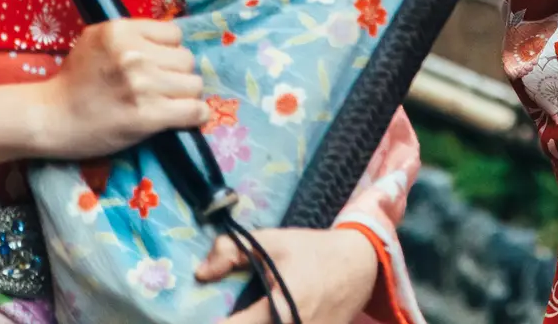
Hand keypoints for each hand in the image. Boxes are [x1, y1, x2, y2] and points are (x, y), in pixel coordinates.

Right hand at [36, 19, 208, 159]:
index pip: (174, 34)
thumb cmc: (74, 81)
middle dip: (177, 73)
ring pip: (194, 84)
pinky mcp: (148, 116)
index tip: (157, 64)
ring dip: (185, 95)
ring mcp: (143, 85)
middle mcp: (134, 54)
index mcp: (121, 31)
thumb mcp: (96, 40)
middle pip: (186, 59)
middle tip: (161, 86)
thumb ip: (130, 35)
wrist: (51, 118)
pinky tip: (184, 117)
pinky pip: (194, 111)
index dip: (168, 50)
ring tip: (168, 102)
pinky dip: (195, 115)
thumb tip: (169, 40)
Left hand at [199, 227, 380, 323]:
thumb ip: (231, 252)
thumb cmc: (313, 251)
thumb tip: (201, 274)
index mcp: (280, 309)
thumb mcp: (272, 241)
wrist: (361, 264)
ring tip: (241, 312)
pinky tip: (258, 316)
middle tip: (220, 311)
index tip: (195, 315)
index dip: (213, 323)